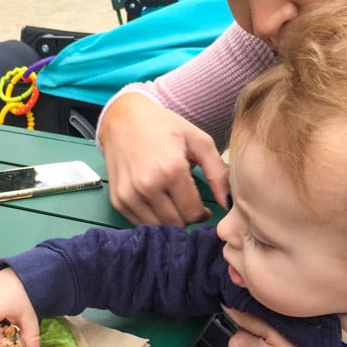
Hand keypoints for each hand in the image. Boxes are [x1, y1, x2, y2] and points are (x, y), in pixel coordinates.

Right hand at [98, 93, 229, 225]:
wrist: (124, 119)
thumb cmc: (164, 128)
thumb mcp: (199, 141)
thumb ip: (218, 173)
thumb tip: (228, 204)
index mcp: (171, 171)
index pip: (193, 213)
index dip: (202, 214)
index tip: (203, 207)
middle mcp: (147, 186)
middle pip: (177, 223)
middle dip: (186, 217)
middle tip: (187, 204)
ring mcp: (129, 195)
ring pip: (158, 227)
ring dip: (169, 220)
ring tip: (172, 202)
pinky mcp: (118, 200)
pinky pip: (140, 223)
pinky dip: (152, 218)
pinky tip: (156, 202)